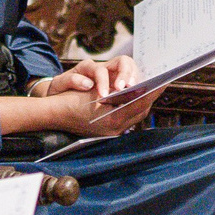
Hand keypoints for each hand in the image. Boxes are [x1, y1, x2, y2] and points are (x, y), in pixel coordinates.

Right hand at [29, 60, 154, 134]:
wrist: (52, 116)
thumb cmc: (71, 101)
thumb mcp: (94, 90)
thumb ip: (116, 91)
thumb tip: (134, 87)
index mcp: (113, 119)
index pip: (140, 104)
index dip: (152, 92)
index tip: (162, 81)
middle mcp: (115, 128)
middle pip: (140, 111)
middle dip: (150, 97)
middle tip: (159, 84)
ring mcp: (111, 132)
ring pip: (135, 116)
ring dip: (142, 103)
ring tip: (150, 93)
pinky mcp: (107, 132)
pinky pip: (125, 119)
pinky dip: (132, 108)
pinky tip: (134, 100)